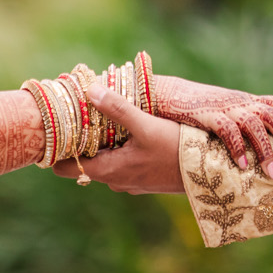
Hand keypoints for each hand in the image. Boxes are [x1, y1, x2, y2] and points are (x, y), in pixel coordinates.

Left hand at [67, 88, 183, 192]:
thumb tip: (90, 90)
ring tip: (105, 120)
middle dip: (82, 142)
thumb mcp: (147, 126)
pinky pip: (122, 165)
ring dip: (103, 145)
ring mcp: (131, 183)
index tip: (59, 127)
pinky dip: (119, 150)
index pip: (65, 168)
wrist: (213, 174)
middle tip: (82, 116)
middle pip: (85, 163)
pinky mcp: (145, 180)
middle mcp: (116, 181)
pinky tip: (130, 133)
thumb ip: (118, 109)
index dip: (59, 149)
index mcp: (109, 170)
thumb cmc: (178, 150)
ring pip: (105, 163)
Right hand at [149, 74, 272, 179]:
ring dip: (265, 151)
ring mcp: (226, 108)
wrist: (165, 94)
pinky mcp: (207, 115)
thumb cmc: (197, 109)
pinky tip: (242, 166)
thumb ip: (243, 126)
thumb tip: (262, 150)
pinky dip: (236, 148)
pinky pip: (227, 131)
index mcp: (248, 102)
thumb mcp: (225, 114)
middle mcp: (241, 103)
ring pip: (254, 125)